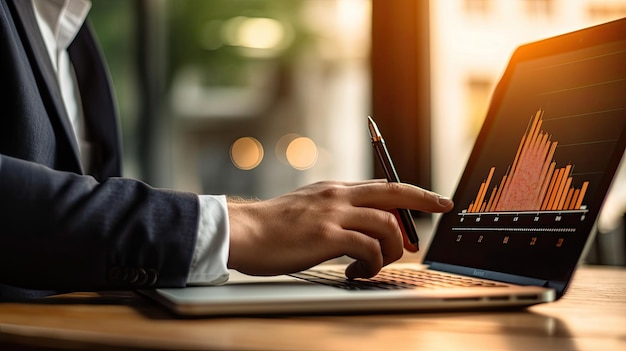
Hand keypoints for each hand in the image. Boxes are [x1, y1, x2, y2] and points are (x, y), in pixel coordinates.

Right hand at [226, 180, 452, 278]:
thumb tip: (356, 223)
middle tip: (439, 217)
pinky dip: (371, 264)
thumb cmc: (271, 227)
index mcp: (334, 190)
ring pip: (386, 225)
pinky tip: (356, 273)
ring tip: (373, 266)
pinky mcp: (327, 236)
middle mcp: (338, 196)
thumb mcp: (306, 207)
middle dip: (423, 202)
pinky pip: (368, 248)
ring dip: (390, 249)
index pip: (383, 185)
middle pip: (394, 193)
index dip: (411, 193)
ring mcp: (334, 214)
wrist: (244, 232)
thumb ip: (333, 210)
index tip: (432, 200)